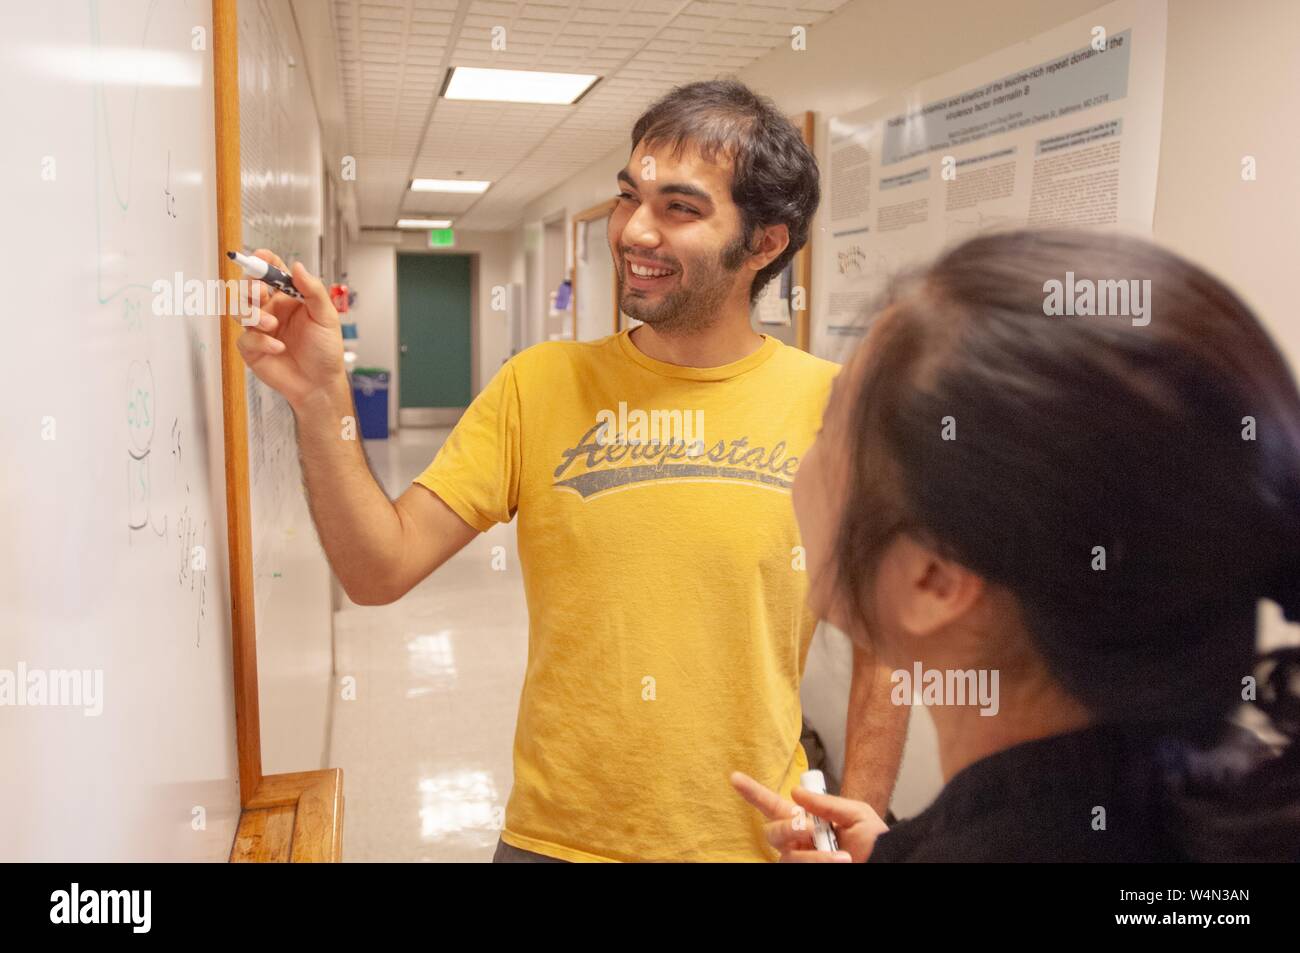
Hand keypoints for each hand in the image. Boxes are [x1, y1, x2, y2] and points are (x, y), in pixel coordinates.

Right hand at [231, 249, 345, 408]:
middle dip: (250, 286)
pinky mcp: (252, 348)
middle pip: (248, 287)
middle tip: (261, 292)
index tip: (260, 256)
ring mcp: (260, 328)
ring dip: (252, 313)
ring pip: (239, 309)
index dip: (263, 261)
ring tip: (272, 325)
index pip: (272, 272)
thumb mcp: (327, 317)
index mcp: (289, 298)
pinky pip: (245, 338)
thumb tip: (297, 266)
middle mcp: (271, 310)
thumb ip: (313, 291)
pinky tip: (278, 348)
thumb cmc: (325, 351)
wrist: (320, 384)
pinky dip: (260, 341)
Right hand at [730, 771, 887, 862]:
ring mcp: (801, 862)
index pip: (774, 806)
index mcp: (808, 822)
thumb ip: (827, 803)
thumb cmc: (877, 843)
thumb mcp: (858, 815)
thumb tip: (796, 793)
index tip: (735, 777)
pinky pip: (796, 868)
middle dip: (787, 828)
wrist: (888, 863)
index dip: (753, 793)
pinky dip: (819, 864)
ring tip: (842, 857)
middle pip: (773, 832)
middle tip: (809, 829)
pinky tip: (839, 863)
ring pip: (787, 857)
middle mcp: (800, 843)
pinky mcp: (803, 873)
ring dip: (814, 856)